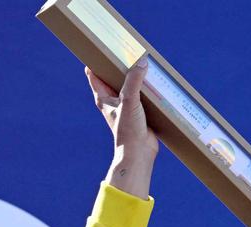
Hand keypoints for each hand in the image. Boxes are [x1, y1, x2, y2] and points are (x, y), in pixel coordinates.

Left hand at [86, 59, 158, 198]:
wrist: (138, 153)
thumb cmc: (128, 130)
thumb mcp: (129, 101)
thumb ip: (134, 81)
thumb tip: (142, 62)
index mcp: (104, 99)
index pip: (94, 76)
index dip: (96, 62)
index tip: (101, 49)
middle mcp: (113, 102)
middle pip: (112, 79)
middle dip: (118, 66)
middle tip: (125, 51)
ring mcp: (126, 108)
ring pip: (129, 87)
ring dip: (135, 77)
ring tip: (143, 63)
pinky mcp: (139, 113)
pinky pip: (142, 96)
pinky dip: (147, 89)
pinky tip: (155, 82)